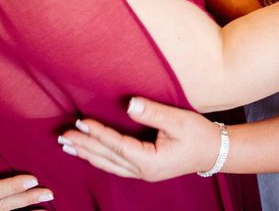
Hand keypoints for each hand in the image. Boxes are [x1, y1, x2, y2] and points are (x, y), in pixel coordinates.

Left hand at [59, 98, 219, 180]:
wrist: (215, 151)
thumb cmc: (199, 135)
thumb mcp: (178, 120)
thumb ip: (153, 112)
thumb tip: (129, 104)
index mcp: (150, 161)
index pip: (117, 145)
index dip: (98, 134)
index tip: (81, 122)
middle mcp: (143, 171)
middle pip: (107, 158)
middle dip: (84, 147)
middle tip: (63, 137)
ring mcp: (143, 173)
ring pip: (109, 165)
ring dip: (88, 154)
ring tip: (69, 146)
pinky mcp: (145, 169)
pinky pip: (116, 165)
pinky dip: (100, 158)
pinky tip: (90, 152)